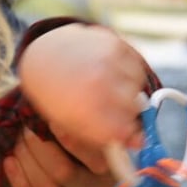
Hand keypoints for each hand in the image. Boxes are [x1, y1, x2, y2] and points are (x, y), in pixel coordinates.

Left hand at [4, 128, 116, 186]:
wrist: (71, 159)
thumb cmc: (77, 136)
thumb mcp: (84, 128)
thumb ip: (76, 124)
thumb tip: (57, 114)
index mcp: (112, 166)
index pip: (93, 159)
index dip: (71, 141)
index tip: (52, 122)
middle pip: (63, 173)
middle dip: (38, 148)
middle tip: (26, 130)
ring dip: (26, 163)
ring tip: (17, 143)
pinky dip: (19, 182)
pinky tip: (9, 162)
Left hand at [18, 23, 146, 148]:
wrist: (46, 55)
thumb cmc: (60, 97)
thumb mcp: (72, 124)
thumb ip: (104, 136)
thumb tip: (139, 142)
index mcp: (84, 110)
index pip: (126, 131)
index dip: (128, 134)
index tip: (126, 133)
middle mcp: (99, 84)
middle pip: (135, 109)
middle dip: (127, 113)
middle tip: (111, 108)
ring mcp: (109, 62)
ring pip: (138, 88)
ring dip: (129, 92)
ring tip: (108, 89)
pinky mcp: (116, 45)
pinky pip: (138, 68)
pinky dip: (129, 75)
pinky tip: (111, 74)